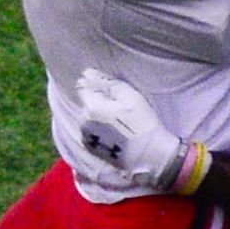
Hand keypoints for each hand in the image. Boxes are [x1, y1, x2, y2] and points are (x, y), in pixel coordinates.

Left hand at [69, 69, 203, 197]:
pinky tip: (115, 132)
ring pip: (88, 116)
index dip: (97, 85)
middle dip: (99, 100)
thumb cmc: (141, 123)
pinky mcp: (89, 147)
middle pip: (86, 101)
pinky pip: (90, 129)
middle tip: (121, 108)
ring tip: (119, 122)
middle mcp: (83, 121)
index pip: (84, 86)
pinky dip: (99, 127)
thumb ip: (107, 83)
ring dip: (99, 114)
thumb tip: (88, 74)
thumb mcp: (130, 96)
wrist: (147, 155)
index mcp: (91, 107)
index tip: (113, 92)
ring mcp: (85, 136)